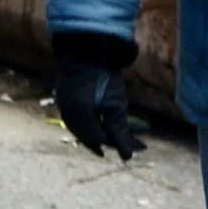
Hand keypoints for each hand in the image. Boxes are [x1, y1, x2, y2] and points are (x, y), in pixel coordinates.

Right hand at [52, 34, 140, 159]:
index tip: (142, 145)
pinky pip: (78, 118)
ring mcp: (65, 107)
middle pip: (92, 136)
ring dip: (102, 132)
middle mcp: (69, 117)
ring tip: (117, 135)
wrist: (85, 51)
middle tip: (132, 143)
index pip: (102, 140)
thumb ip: (119, 131)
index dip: (122, 144)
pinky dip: (92, 123)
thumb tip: (127, 157)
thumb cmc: (102, 78)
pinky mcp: (65, 98)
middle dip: (113, 139)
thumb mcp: (115, 105)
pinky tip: (99, 121)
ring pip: (84, 128)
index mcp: (81, 120)